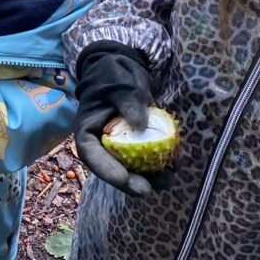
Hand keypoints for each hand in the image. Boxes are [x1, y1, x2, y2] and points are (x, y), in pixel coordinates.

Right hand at [74, 41, 172, 196]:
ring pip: (129, 168)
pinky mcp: (134, 144)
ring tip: (167, 181)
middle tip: (146, 189)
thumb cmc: (113, 75)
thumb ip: (128, 101)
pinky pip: (144, 159)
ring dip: (147, 178)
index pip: (90, 153)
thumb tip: (140, 124)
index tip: (123, 178)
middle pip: (110, 168)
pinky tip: (173, 167)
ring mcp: (118, 145)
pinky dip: (157, 165)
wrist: (122, 71)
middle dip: (128, 181)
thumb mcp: (119, 84)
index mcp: (87, 129)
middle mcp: (100, 142)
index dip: (105, 169)